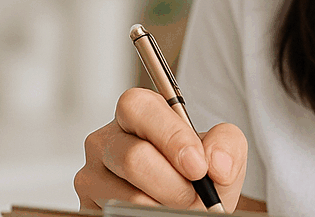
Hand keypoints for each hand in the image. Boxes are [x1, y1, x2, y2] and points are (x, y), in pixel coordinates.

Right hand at [75, 87, 247, 210]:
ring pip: (128, 195)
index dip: (171, 137)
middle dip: (174, 183)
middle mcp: (106, 141)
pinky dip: (150, 216)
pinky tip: (162, 211)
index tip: (198, 166)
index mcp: (138, 114)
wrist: (189, 206)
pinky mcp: (87, 205)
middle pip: (133, 157)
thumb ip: (227, 144)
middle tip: (195, 195)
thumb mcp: (223, 152)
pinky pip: (119, 214)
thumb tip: (216, 162)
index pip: (139, 108)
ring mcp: (91, 175)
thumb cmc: (201, 175)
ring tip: (180, 205)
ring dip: (165, 206)